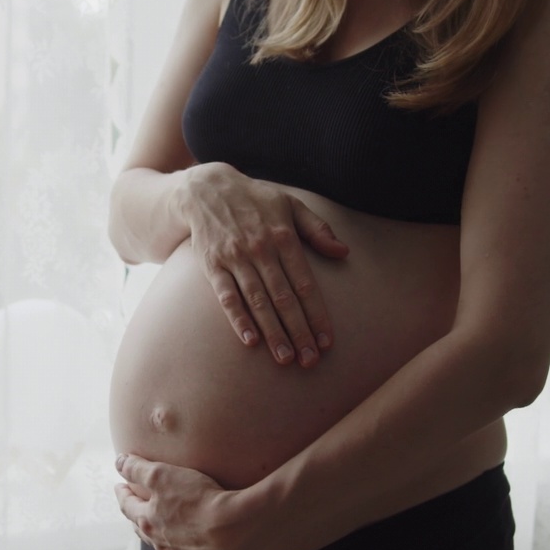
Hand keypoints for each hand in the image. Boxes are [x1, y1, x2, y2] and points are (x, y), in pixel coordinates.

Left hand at [113, 453, 251, 549]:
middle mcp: (160, 542)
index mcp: (147, 520)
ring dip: (155, 535)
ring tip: (155, 528)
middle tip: (133, 507)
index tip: (119, 486)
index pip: (127, 505)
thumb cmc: (197, 499)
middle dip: (135, 515)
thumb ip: (137, 469)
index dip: (122, 493)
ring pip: (161, 546)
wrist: (234, 530)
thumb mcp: (162, 475)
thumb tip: (118, 462)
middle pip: (141, 528)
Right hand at [175, 162, 347, 367]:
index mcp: (284, 237)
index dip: (317, 314)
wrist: (205, 189)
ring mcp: (235, 258)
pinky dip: (238, 319)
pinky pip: (226, 296)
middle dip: (298, 331)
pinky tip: (250, 340)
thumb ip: (318, 229)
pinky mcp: (212, 265)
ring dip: (272, 332)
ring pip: (257, 301)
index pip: (305, 284)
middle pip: (284, 298)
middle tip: (309, 360)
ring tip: (285, 358)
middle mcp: (260, 249)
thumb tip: (343, 252)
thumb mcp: (290, 205)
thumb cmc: (255, 200)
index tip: (327, 340)